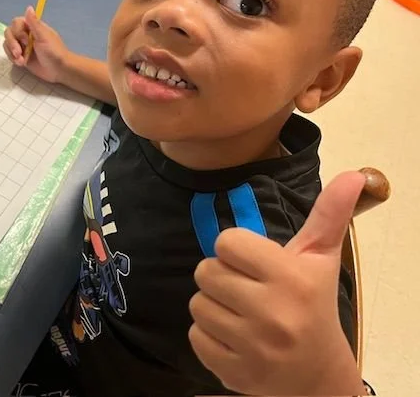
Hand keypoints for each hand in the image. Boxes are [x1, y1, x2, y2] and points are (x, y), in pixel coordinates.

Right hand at [3, 6, 70, 83]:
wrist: (58, 70)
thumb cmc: (54, 52)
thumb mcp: (44, 37)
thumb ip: (34, 23)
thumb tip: (29, 7)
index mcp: (32, 27)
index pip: (16, 23)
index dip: (18, 32)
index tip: (26, 40)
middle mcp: (25, 34)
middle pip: (9, 33)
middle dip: (12, 44)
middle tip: (19, 53)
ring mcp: (22, 46)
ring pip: (7, 44)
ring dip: (12, 52)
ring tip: (22, 61)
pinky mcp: (20, 56)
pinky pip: (9, 54)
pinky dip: (13, 58)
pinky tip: (21, 63)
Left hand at [189, 172, 366, 394]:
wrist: (317, 375)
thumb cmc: (313, 307)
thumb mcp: (320, 260)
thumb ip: (328, 215)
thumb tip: (353, 174)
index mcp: (291, 278)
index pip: (226, 242)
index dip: (234, 250)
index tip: (251, 262)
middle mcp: (272, 313)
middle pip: (205, 272)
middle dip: (221, 276)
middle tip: (244, 289)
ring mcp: (253, 346)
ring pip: (197, 304)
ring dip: (213, 305)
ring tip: (239, 313)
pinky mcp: (234, 372)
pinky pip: (195, 337)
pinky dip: (208, 335)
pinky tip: (233, 337)